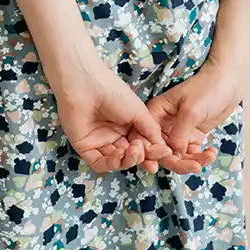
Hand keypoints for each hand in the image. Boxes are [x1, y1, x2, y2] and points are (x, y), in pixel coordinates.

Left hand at [53, 67, 176, 173]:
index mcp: (126, 125)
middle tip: (146, 151)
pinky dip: (112, 163)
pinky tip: (119, 154)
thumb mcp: (139, 111)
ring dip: (128, 160)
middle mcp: (113, 135)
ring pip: (117, 162)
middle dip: (140, 157)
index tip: (164, 153)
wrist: (87, 85)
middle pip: (130, 156)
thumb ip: (151, 130)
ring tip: (134, 150)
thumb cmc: (113, 92)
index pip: (141, 145)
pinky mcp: (85, 148)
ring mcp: (99, 142)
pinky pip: (100, 163)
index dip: (152, 152)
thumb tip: (162, 147)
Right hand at [128, 53, 242, 173]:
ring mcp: (178, 131)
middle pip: (162, 151)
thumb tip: (174, 156)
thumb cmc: (207, 88)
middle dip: (177, 162)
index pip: (146, 138)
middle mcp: (164, 124)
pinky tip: (211, 152)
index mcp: (156, 112)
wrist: (228, 81)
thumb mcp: (191, 111)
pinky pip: (191, 153)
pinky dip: (201, 157)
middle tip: (195, 166)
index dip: (152, 153)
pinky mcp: (192, 136)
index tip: (166, 160)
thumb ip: (179, 134)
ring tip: (208, 157)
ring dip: (192, 161)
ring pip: (178, 156)